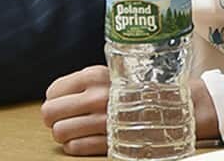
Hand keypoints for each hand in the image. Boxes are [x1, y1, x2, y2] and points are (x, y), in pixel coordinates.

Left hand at [42, 66, 219, 155]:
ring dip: (65, 134)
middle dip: (54, 118)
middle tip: (64, 119)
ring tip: (77, 130)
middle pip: (50, 113)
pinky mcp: (111, 142)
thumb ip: (85, 83)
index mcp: (94, 76)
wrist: (174, 107)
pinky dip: (76, 146)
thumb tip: (56, 97)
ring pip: (60, 133)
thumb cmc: (140, 90)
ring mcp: (103, 121)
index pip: (52, 91)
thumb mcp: (112, 74)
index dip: (55, 100)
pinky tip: (87, 140)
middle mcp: (96, 98)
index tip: (64, 103)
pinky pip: (75, 148)